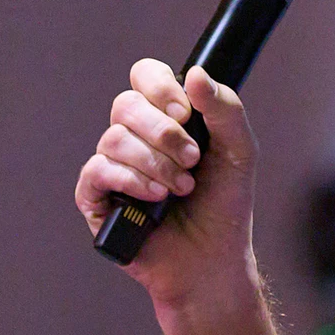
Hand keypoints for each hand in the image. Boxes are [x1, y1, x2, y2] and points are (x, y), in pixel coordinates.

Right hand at [75, 60, 259, 303]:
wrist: (213, 260)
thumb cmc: (224, 206)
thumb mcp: (238, 151)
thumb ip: (224, 108)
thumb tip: (195, 73)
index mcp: (165, 118)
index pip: (144, 77)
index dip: (160, 87)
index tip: (186, 112)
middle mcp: (135, 137)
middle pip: (126, 105)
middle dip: (165, 133)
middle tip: (193, 160)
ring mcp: (113, 166)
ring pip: (114, 138)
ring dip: (155, 164)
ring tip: (180, 189)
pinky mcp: (96, 197)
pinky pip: (98, 171)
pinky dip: (131, 181)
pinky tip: (155, 198)